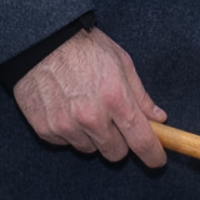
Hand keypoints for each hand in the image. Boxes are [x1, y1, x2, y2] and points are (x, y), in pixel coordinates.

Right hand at [12, 27, 168, 167]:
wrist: (40, 39)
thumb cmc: (84, 46)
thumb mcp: (121, 62)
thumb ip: (140, 96)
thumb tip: (158, 119)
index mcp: (115, 98)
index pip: (141, 141)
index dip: (153, 155)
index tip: (157, 160)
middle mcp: (92, 117)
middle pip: (116, 153)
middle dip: (119, 141)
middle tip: (112, 121)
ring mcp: (67, 125)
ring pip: (90, 149)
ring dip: (92, 136)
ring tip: (83, 108)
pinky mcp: (45, 129)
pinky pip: (66, 143)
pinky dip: (69, 132)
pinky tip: (65, 108)